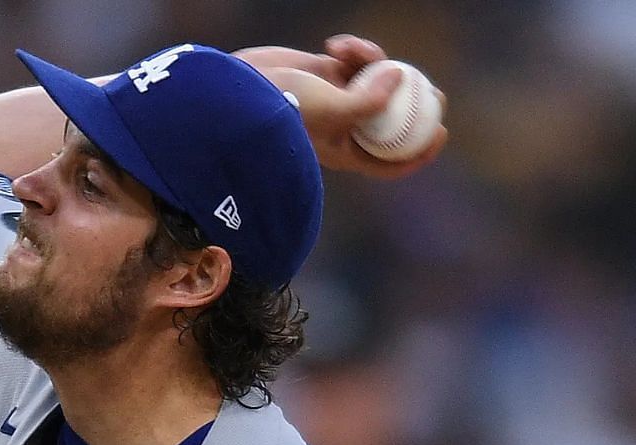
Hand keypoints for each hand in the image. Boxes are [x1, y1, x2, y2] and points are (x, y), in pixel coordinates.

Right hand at [241, 37, 446, 179]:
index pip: (388, 161)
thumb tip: (400, 75)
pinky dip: (353, 49)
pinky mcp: (328, 72)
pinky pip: (357, 58)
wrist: (241, 87)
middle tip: (431, 89)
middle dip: (414, 101)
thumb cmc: (281, 110)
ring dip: (373, 61)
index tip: (440, 132)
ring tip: (351, 51)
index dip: (418, 152)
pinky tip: (334, 44)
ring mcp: (338, 97)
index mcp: (345, 150)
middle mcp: (345, 126)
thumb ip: (369, 100)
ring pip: (378, 80)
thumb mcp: (329, 112)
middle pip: (394, 118)